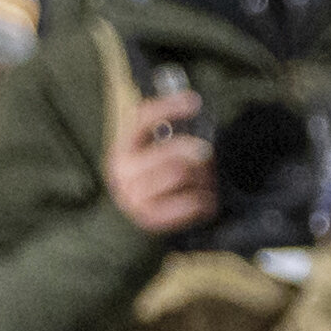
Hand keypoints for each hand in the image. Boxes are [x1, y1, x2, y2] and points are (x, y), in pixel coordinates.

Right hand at [104, 87, 215, 236]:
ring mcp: (133, 195)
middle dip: (200, 153)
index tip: (195, 101)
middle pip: (174, 151)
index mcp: (124, 148)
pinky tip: (203, 202)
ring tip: (205, 183)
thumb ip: (167, 136)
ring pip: (183, 173)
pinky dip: (204, 201)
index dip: (169, 106)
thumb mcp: (150, 157)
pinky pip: (189, 202)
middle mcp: (123, 170)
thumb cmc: (151, 185)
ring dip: (204, 178)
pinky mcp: (148, 217)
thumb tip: (191, 104)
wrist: (123, 229)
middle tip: (207, 157)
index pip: (143, 118)